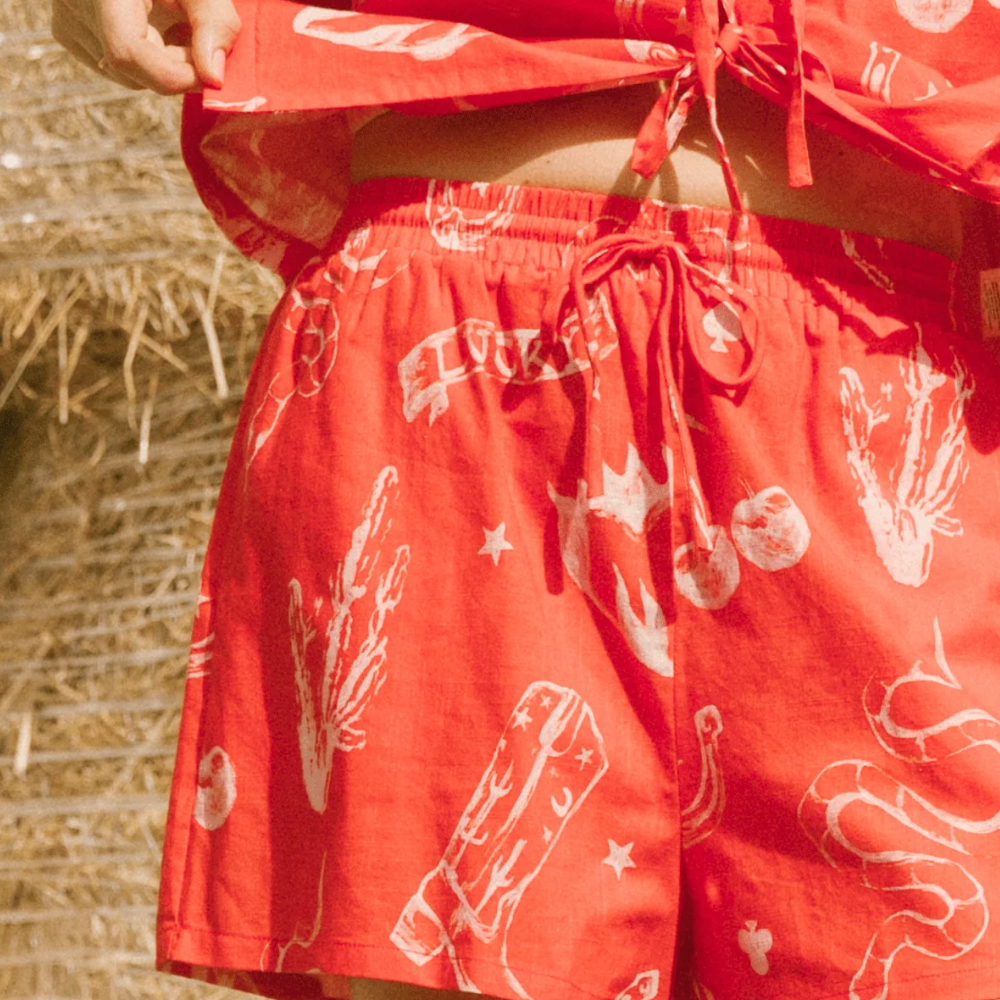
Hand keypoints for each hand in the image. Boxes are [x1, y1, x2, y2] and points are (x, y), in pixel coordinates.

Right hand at [51, 0, 240, 94]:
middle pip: (132, 70)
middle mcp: (73, 6)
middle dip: (176, 68)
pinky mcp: (69, 33)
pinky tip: (156, 28)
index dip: (174, 74)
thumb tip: (214, 78)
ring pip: (126, 75)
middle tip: (201, 42)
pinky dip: (146, 61)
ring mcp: (67, 22)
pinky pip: (115, 67)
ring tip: (176, 26)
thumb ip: (214, 24)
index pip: (126, 52)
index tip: (209, 76)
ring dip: (163, 65)